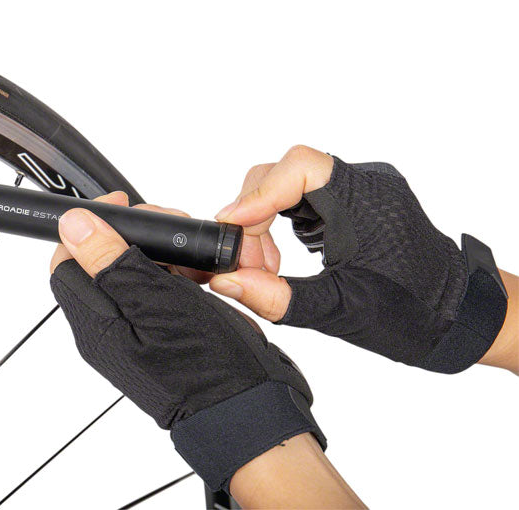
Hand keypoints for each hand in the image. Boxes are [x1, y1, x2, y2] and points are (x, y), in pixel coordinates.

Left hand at [48, 193, 324, 490]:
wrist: (246, 408)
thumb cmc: (203, 365)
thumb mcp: (153, 300)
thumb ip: (109, 261)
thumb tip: (72, 225)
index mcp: (96, 322)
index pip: (68, 262)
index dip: (89, 227)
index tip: (120, 206)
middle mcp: (110, 328)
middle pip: (102, 263)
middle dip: (133, 235)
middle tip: (166, 226)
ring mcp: (138, 332)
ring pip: (135, 274)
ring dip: (161, 253)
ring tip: (191, 253)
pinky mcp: (164, 333)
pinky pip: (160, 292)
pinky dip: (179, 274)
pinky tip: (201, 272)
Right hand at [212, 145, 508, 373]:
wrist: (459, 317)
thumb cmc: (414, 312)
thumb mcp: (338, 309)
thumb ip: (278, 297)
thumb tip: (227, 283)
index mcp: (366, 200)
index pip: (299, 167)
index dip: (258, 194)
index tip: (231, 225)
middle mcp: (364, 184)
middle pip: (285, 174)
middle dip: (254, 216)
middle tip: (245, 263)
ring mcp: (358, 191)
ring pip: (288, 186)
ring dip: (263, 223)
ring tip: (263, 268)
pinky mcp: (352, 204)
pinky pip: (301, 199)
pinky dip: (279, 225)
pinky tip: (277, 260)